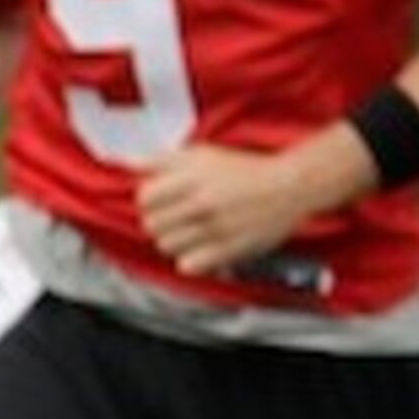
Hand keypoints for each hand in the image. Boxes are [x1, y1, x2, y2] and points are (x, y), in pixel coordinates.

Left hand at [134, 141, 332, 278]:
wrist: (288, 186)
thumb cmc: (243, 169)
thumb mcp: (201, 154)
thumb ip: (164, 160)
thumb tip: (130, 164)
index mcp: (192, 177)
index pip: (144, 198)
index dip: (149, 200)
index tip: (161, 201)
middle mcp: (201, 203)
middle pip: (152, 225)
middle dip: (160, 221)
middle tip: (175, 218)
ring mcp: (214, 228)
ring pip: (166, 246)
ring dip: (173, 241)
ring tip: (189, 232)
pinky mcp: (228, 250)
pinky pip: (187, 265)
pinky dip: (189, 259)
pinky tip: (199, 248)